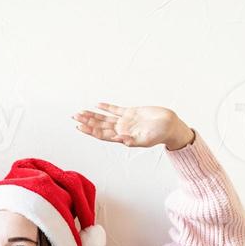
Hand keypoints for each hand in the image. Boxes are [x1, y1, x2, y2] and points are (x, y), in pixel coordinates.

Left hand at [72, 103, 193, 149]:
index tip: (80, 127)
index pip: (102, 134)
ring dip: (93, 115)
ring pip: (105, 118)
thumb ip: (132, 140)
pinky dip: (106, 107)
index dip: (90, 131)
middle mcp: (121, 129)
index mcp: (122, 137)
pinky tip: (97, 104)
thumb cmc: (160, 135)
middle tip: (74, 117)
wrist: (170, 126)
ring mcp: (125, 121)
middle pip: (100, 126)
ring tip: (80, 112)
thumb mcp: (146, 139)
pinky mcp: (131, 112)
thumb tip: (120, 140)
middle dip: (87, 121)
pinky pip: (116, 109)